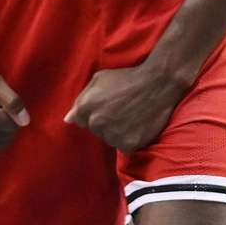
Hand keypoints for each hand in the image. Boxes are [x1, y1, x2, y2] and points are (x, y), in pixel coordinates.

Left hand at [64, 65, 181, 152]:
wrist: (157, 83)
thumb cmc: (127, 78)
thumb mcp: (99, 79)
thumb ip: (81, 98)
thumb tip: (68, 120)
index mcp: (86, 106)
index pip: (80, 120)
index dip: (93, 112)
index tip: (107, 105)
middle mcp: (97, 123)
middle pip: (94, 130)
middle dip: (103, 121)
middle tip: (120, 108)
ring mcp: (112, 135)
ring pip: (109, 139)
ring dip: (116, 131)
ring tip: (130, 115)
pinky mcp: (128, 144)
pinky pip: (123, 146)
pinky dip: (129, 138)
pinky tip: (137, 124)